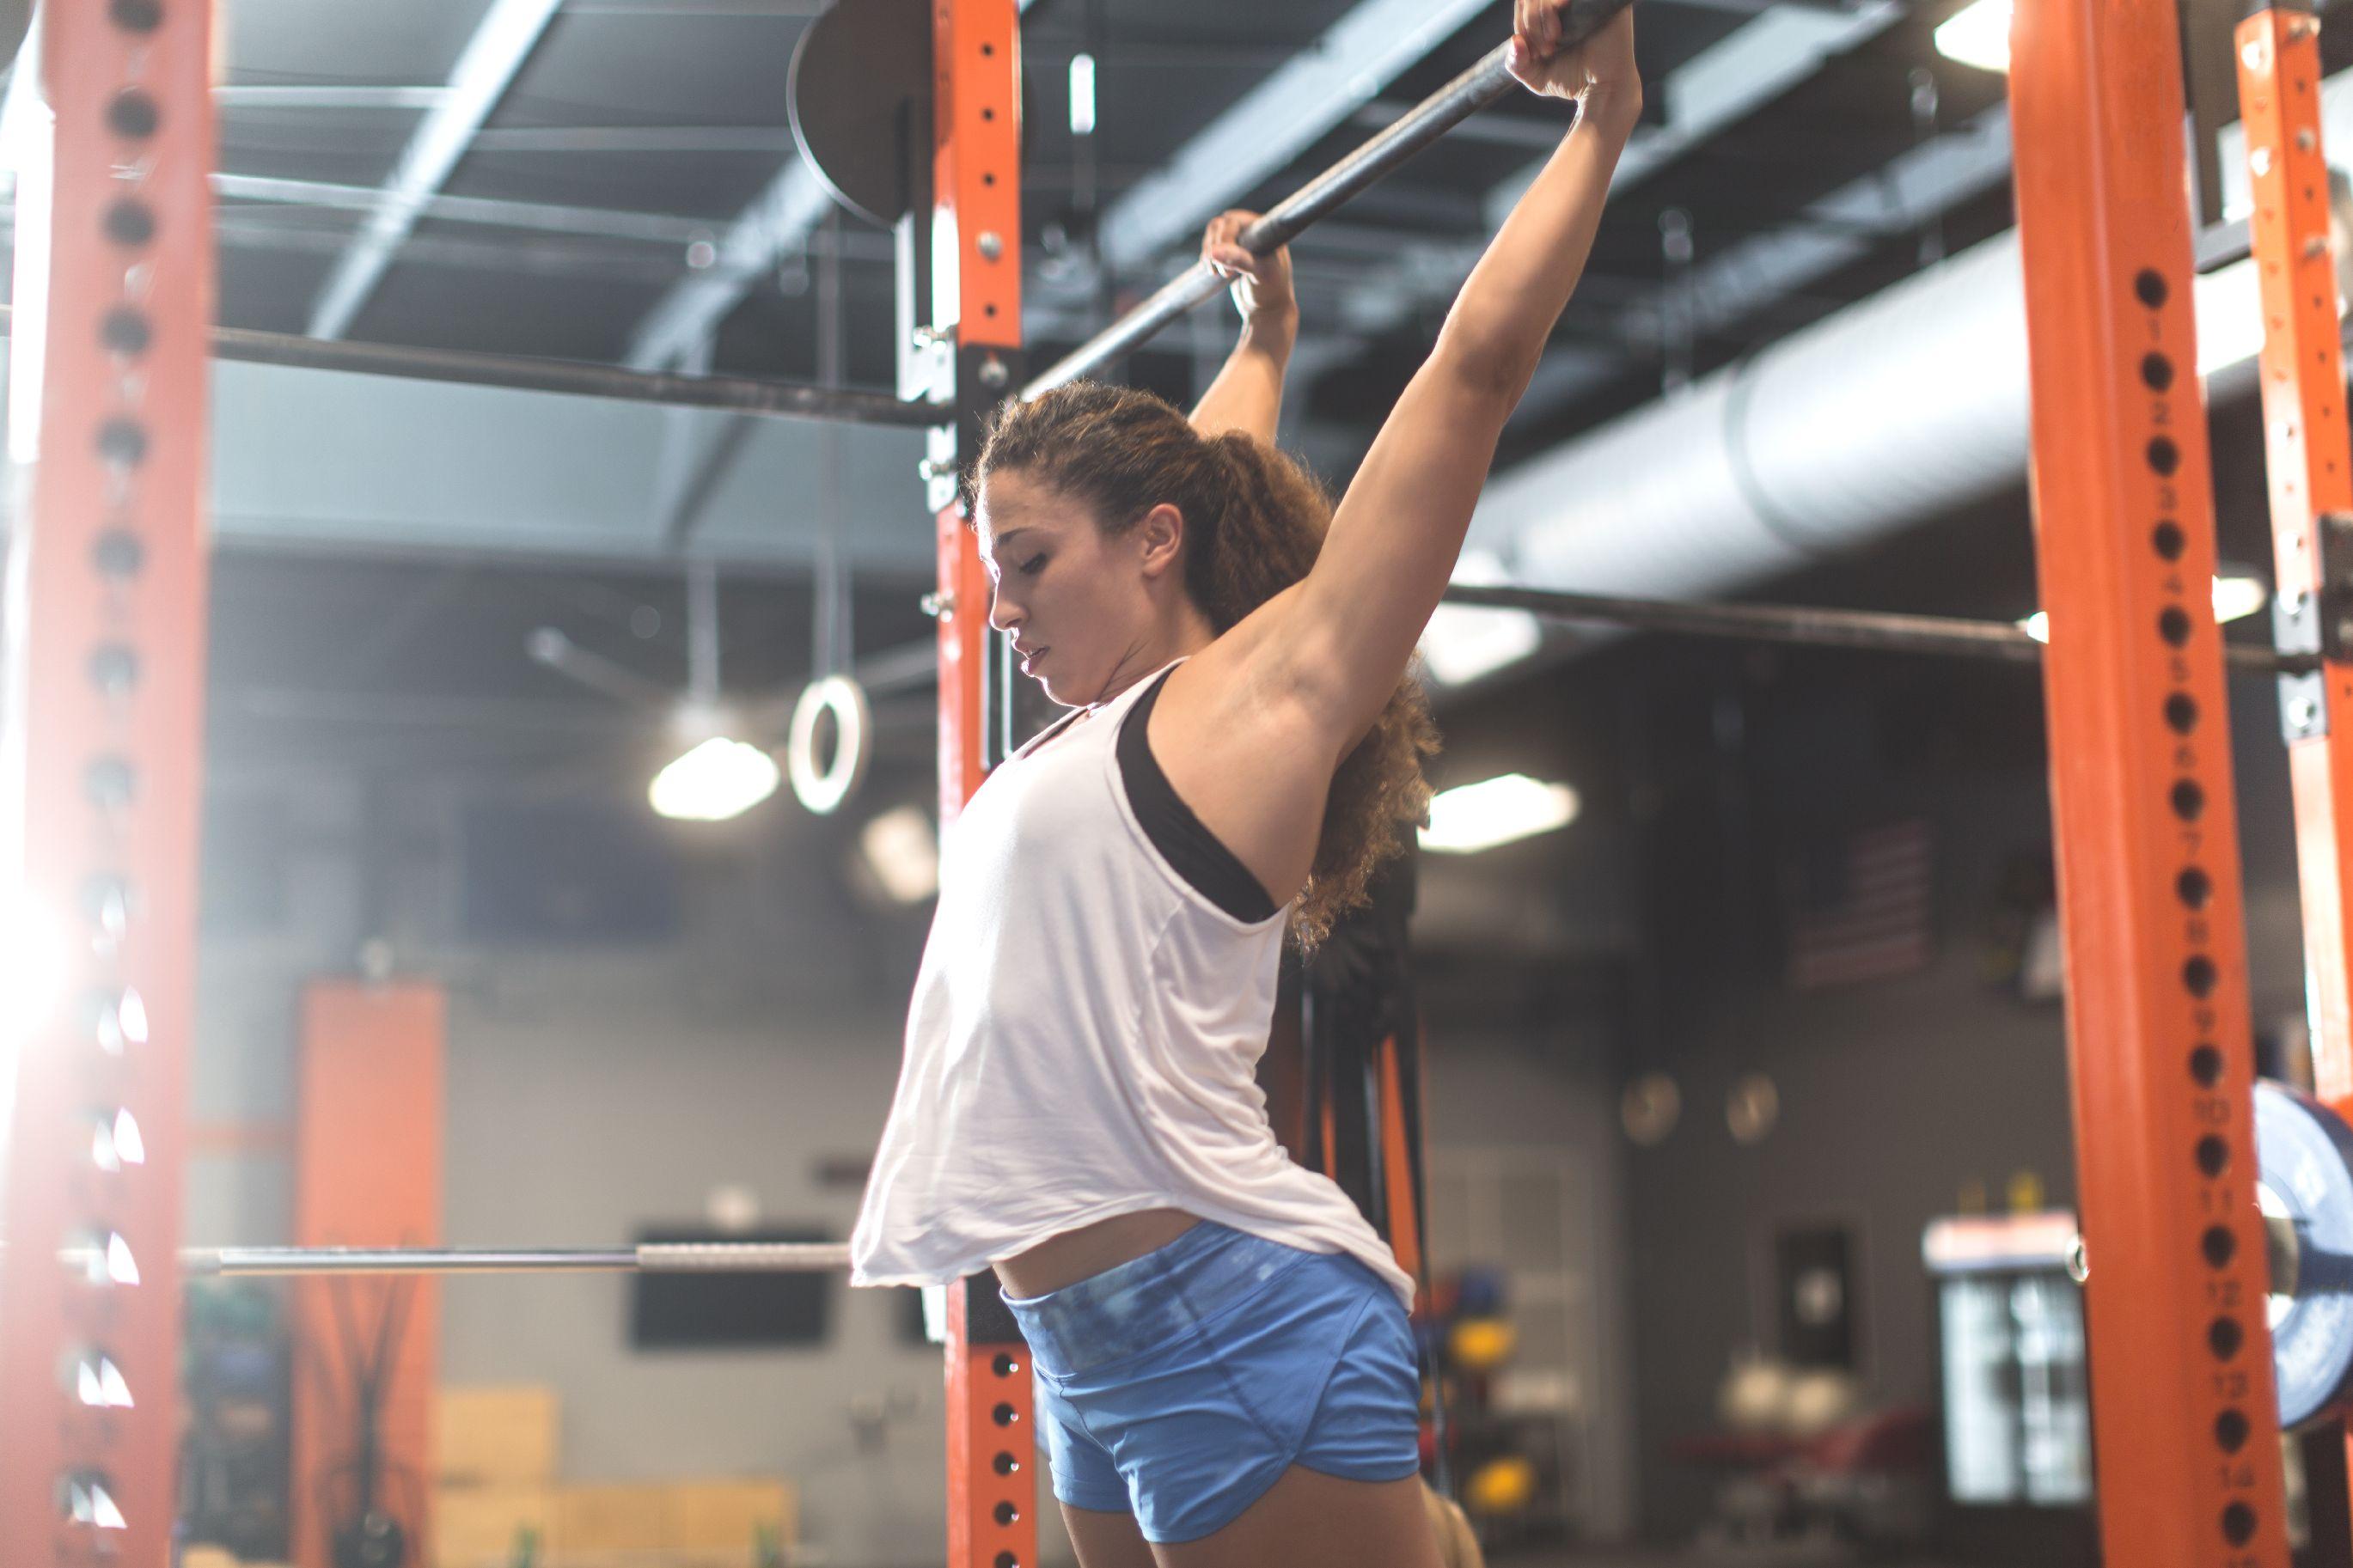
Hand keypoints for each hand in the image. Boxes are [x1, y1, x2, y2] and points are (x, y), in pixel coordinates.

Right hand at [1202, 210, 1296, 325]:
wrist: (1267, 310)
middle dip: (1215, 248)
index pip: (1234, 221)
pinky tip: (1215, 273)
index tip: (1226, 260)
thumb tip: (1213, 251)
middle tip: (1224, 273)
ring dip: (1210, 255)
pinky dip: (1209, 259)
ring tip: (1219, 274)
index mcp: (1262, 228)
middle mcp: (1250, 230)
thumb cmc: (1271, 290)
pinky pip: (1211, 248)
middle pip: (1219, 226)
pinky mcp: (1229, 254)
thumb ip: (1238, 259)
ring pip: (1212, 236)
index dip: (1224, 237)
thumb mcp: (1258, 273)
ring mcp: (1239, 241)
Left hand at [1509, 2, 1639, 122]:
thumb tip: (1515, 40)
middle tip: (1545, 50)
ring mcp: (1583, 0)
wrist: (1604, 87)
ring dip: (1539, 16)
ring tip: (1553, 42)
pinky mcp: (1599, 0)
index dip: (1521, 25)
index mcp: (1551, 14)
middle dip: (1529, 22)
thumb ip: (1516, 62)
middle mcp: (1566, 3)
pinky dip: (1553, 7)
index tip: (1532, 53)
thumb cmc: (1574, 80)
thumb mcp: (1536, 75)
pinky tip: (1558, 30)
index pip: (1524, 2)